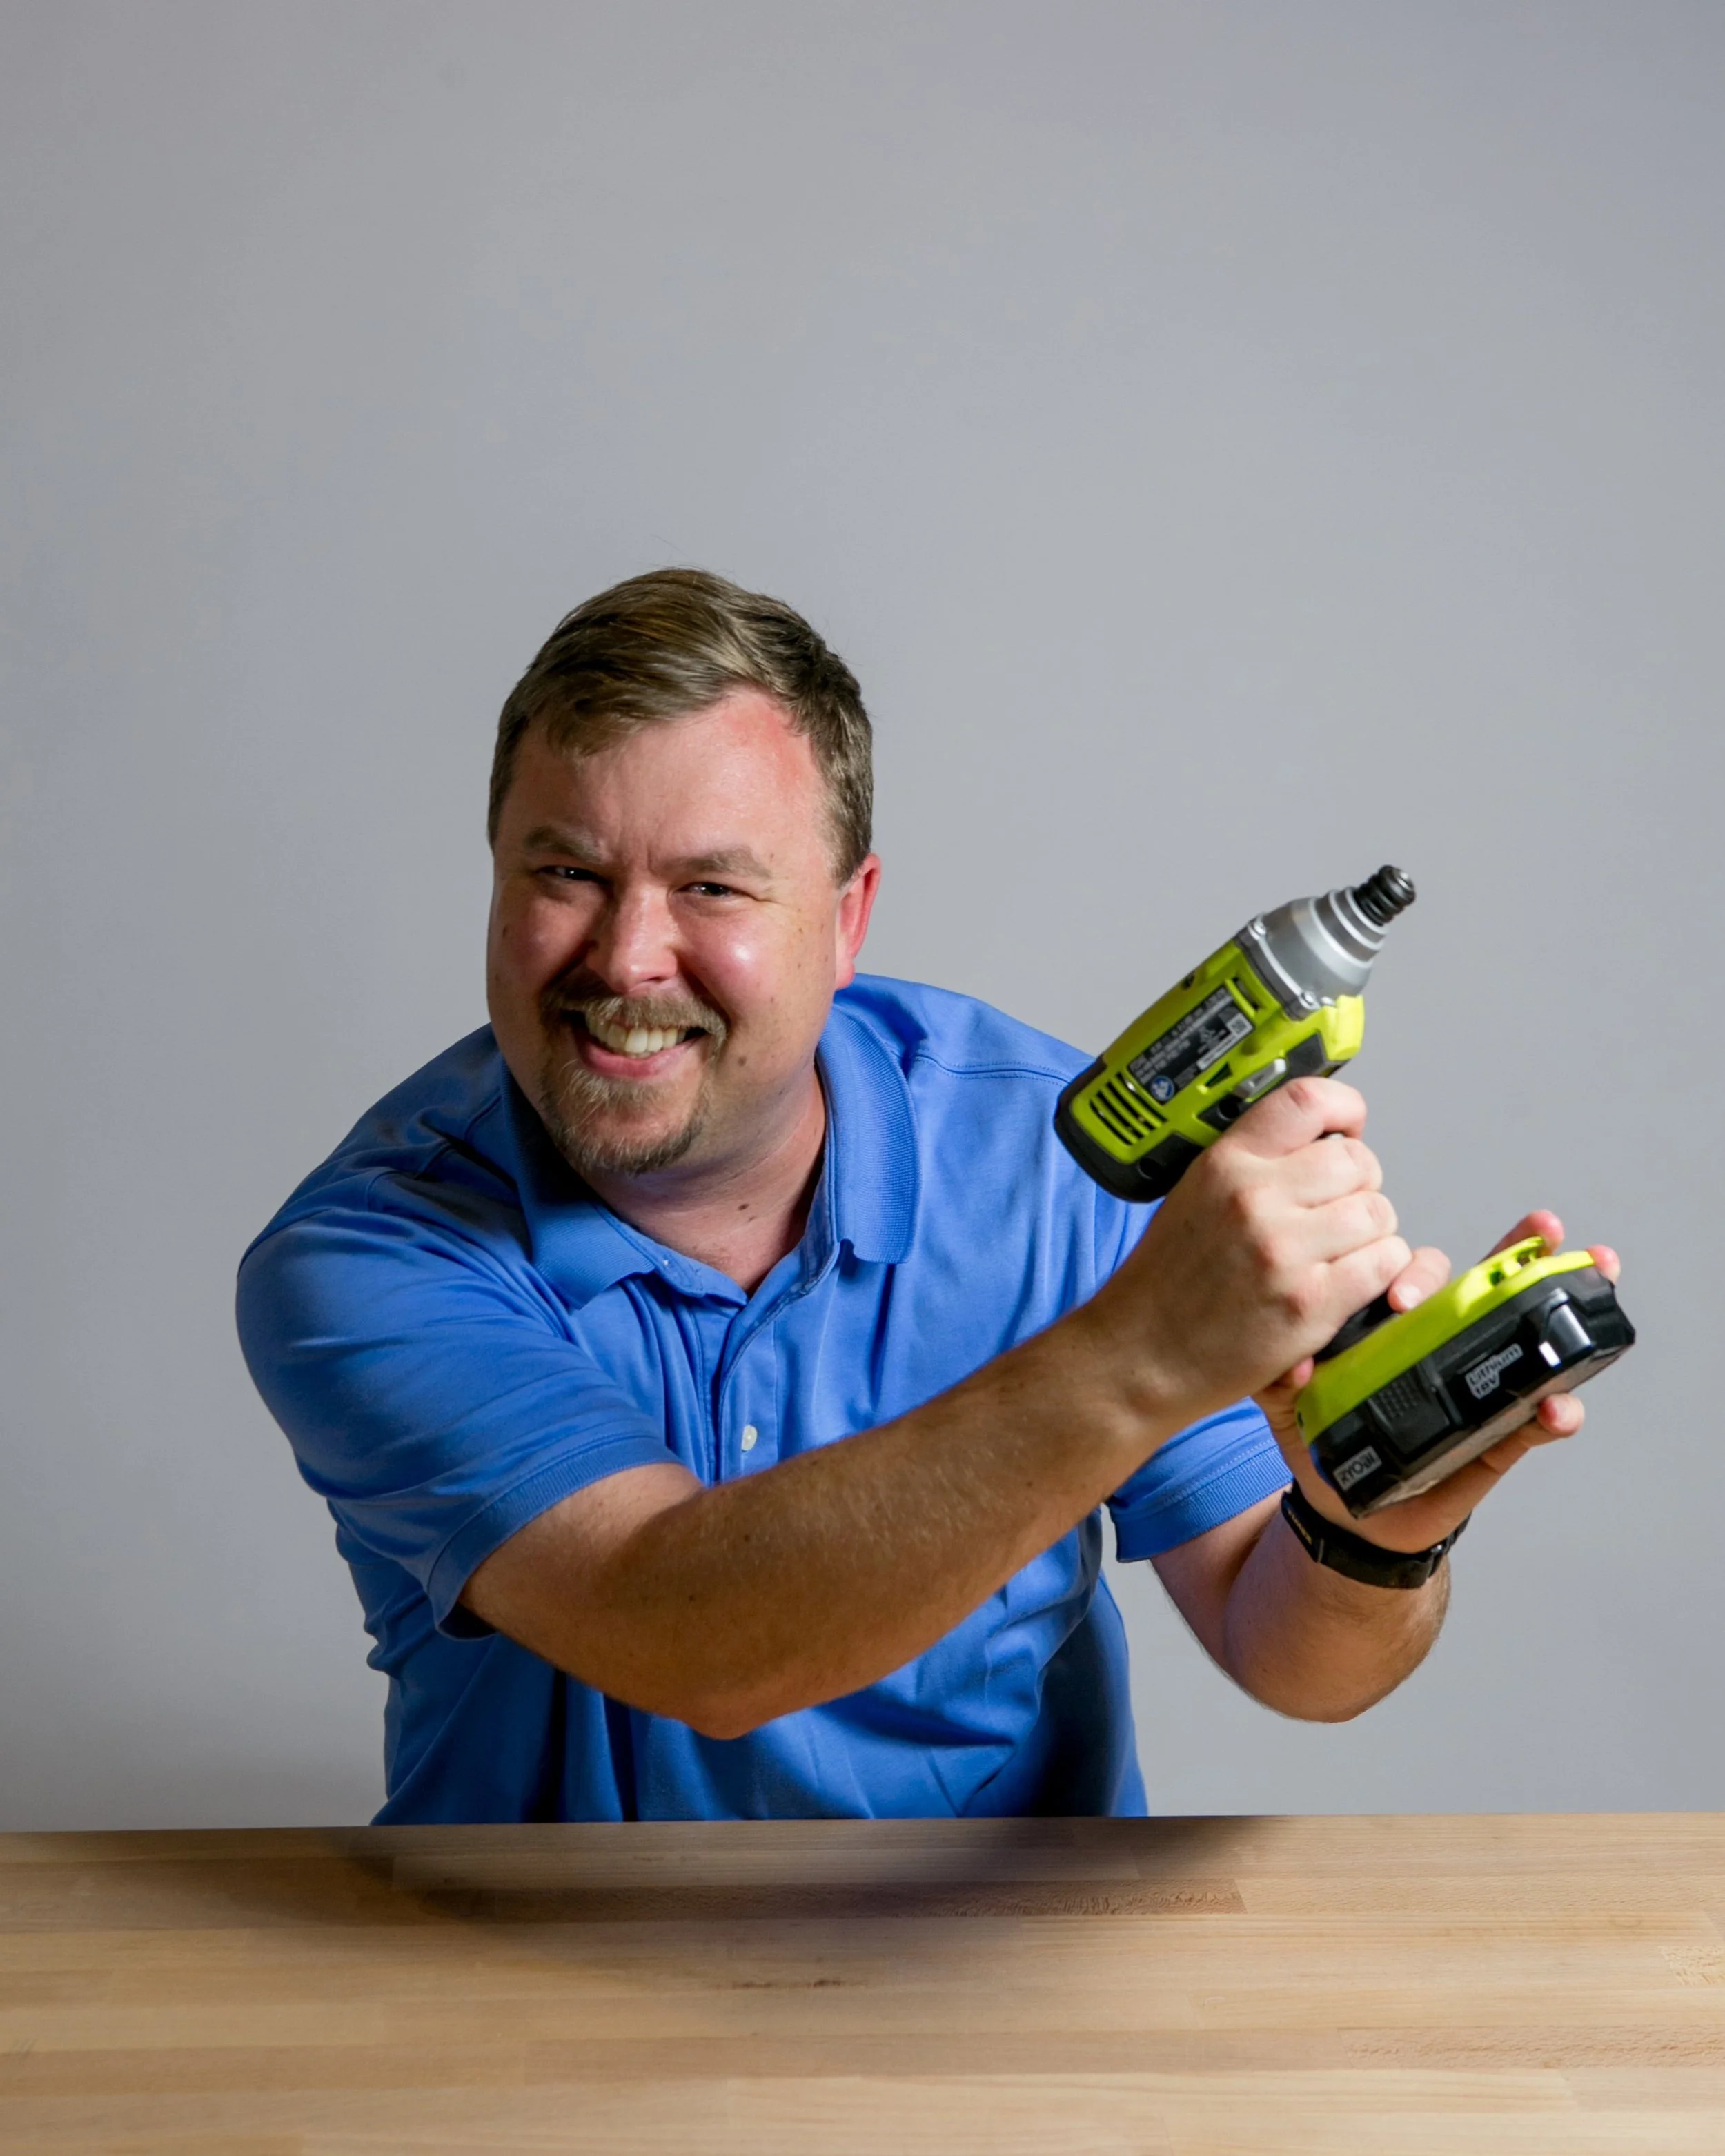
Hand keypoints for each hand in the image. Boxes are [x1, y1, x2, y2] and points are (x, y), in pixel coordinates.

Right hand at [1089, 1077, 1410, 1427]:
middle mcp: (1254, 1198)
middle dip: (1360, 1186)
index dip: (1345, 1108)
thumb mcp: (1193, 1196)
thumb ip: (1250, 1165)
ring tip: (1338, 1255)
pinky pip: (1384, 1265)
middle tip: (1337, 1212)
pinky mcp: (1309, 1303)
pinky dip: (1379, 1275)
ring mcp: (1283, 1250)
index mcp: (1225, 1163)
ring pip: (1379, 1214)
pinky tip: (1345, 1285)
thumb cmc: (1165, 1284)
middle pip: (1359, 1161)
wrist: (1138, 1355)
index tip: (1349, 1127)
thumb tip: (1317, 1143)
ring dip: (1371, 1235)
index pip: (1307, 1101)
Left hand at [1256, 1208, 1622, 1553]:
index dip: (1415, 1274)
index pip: (1417, 1278)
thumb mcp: (1294, 1407)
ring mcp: (1483, 1386)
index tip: (1401, 1298)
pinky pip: (1537, 1421)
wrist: (1354, 1515)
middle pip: (1488, 1288)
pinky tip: (1561, 1407)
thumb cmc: (1325, 1445)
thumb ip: (1286, 1380)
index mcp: (1398, 1328)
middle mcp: (1446, 1346)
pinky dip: (1557, 1413)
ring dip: (1569, 1301)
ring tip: (1596, 1268)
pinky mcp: (1503, 1437)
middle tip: (1537, 1231)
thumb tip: (1296, 1361)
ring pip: (1532, 1337)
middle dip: (1516, 1251)